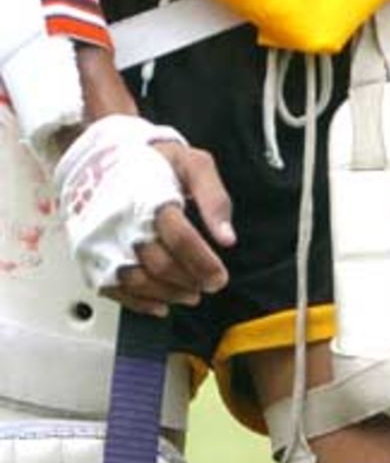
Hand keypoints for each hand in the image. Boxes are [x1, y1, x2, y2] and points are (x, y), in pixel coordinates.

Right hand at [53, 113, 234, 314]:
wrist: (100, 157)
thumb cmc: (152, 161)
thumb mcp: (193, 164)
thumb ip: (214, 198)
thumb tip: (227, 238)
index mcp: (149, 197)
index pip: (180, 239)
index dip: (203, 263)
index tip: (220, 278)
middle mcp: (122, 222)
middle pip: (160, 264)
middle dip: (190, 280)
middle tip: (209, 286)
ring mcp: (103, 241)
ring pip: (137, 281)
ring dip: (168, 294)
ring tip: (190, 295)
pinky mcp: (90, 255)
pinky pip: (113, 288)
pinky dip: (139, 303)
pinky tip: (160, 304)